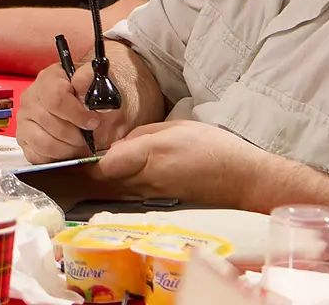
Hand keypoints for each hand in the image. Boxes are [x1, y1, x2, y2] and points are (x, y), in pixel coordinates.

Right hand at [12, 60, 136, 163]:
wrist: (94, 112)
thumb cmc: (96, 98)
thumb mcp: (101, 83)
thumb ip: (91, 78)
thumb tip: (80, 83)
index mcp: (48, 79)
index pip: (56, 99)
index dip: (77, 114)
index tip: (94, 122)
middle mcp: (30, 98)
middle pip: (51, 124)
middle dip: (76, 135)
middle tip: (89, 136)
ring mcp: (24, 120)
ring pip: (44, 143)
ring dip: (68, 149)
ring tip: (79, 144)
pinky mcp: (24, 140)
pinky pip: (37, 156)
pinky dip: (57, 158)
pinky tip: (67, 149)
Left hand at [91, 120, 270, 208]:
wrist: (244, 179)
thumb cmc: (214, 148)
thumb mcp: (176, 127)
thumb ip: (142, 134)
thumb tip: (118, 146)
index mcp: (150, 155)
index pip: (104, 166)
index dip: (89, 158)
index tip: (85, 146)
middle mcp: (147, 179)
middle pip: (105, 180)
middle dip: (95, 168)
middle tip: (91, 151)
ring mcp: (153, 194)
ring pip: (116, 189)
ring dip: (110, 176)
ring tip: (111, 159)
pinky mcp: (160, 202)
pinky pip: (132, 193)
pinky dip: (125, 184)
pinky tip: (131, 171)